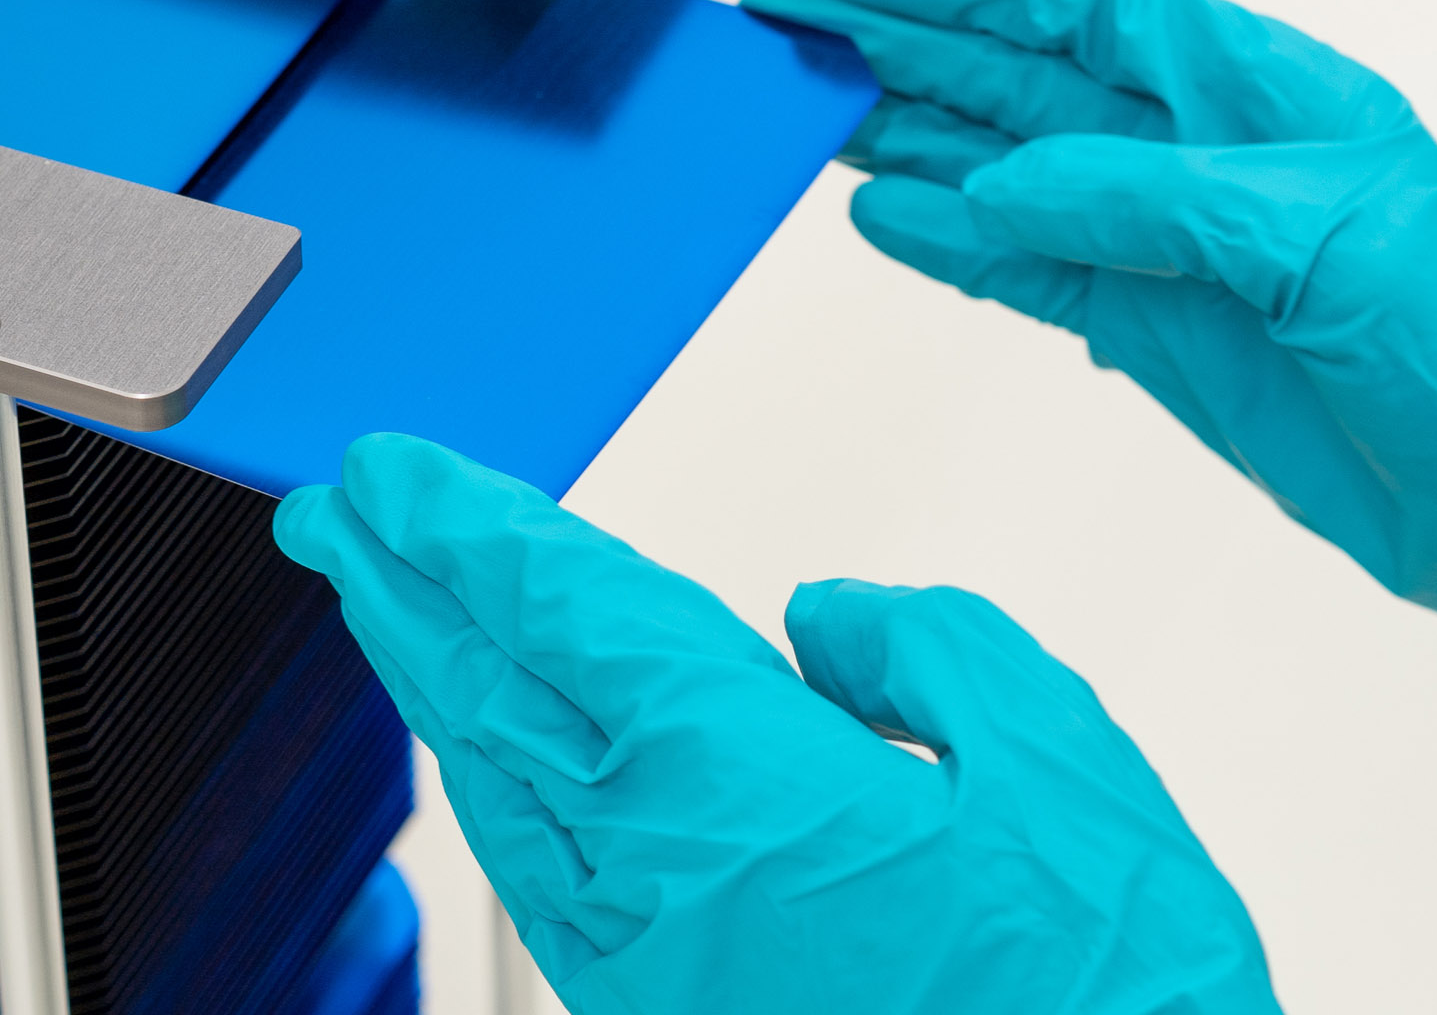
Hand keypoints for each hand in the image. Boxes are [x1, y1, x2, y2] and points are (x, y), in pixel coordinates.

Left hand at [275, 433, 1281, 1014]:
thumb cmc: (1102, 995)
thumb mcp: (1056, 764)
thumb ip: (932, 651)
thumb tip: (828, 621)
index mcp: (745, 789)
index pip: (566, 617)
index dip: (469, 530)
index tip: (395, 474)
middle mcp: (664, 884)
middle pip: (491, 705)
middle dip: (403, 594)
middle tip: (334, 518)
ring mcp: (655, 970)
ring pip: (502, 804)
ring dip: (437, 694)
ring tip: (396, 618)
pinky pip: (549, 886)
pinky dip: (504, 802)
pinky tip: (510, 776)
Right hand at [742, 0, 1436, 768]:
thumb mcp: (1321, 244)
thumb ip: (1150, 202)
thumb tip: (996, 183)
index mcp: (1261, 89)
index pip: (1078, 0)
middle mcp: (1205, 153)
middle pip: (1023, 71)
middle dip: (902, 36)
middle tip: (782, 16)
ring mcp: (1177, 247)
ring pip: (1009, 165)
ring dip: (907, 131)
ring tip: (804, 105)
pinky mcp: (1162, 336)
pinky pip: (1031, 272)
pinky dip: (952, 243)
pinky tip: (878, 215)